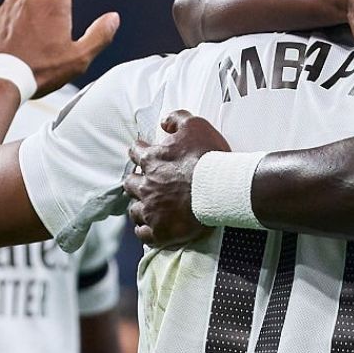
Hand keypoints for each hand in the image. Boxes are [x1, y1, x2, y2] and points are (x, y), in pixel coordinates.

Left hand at [123, 110, 231, 246]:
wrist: (222, 188)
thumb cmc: (210, 157)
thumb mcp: (196, 125)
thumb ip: (177, 118)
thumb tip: (164, 122)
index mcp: (151, 160)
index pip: (135, 152)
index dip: (140, 151)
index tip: (144, 153)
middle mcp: (146, 185)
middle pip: (130, 182)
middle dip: (136, 180)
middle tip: (146, 181)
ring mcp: (151, 210)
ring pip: (134, 209)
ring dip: (140, 206)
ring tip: (149, 206)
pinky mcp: (159, 231)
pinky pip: (143, 234)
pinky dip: (145, 230)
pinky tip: (151, 228)